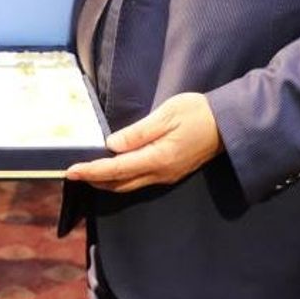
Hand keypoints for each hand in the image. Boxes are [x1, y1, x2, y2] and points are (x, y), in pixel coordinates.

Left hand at [65, 92, 222, 192]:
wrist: (229, 124)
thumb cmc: (198, 113)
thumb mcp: (166, 114)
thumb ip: (138, 132)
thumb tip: (111, 145)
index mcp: (158, 158)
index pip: (116, 169)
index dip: (91, 171)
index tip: (71, 171)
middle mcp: (160, 173)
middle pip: (120, 183)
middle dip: (95, 180)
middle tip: (73, 173)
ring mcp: (166, 176)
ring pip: (130, 185)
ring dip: (107, 181)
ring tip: (88, 173)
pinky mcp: (171, 173)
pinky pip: (140, 181)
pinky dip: (121, 178)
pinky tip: (114, 169)